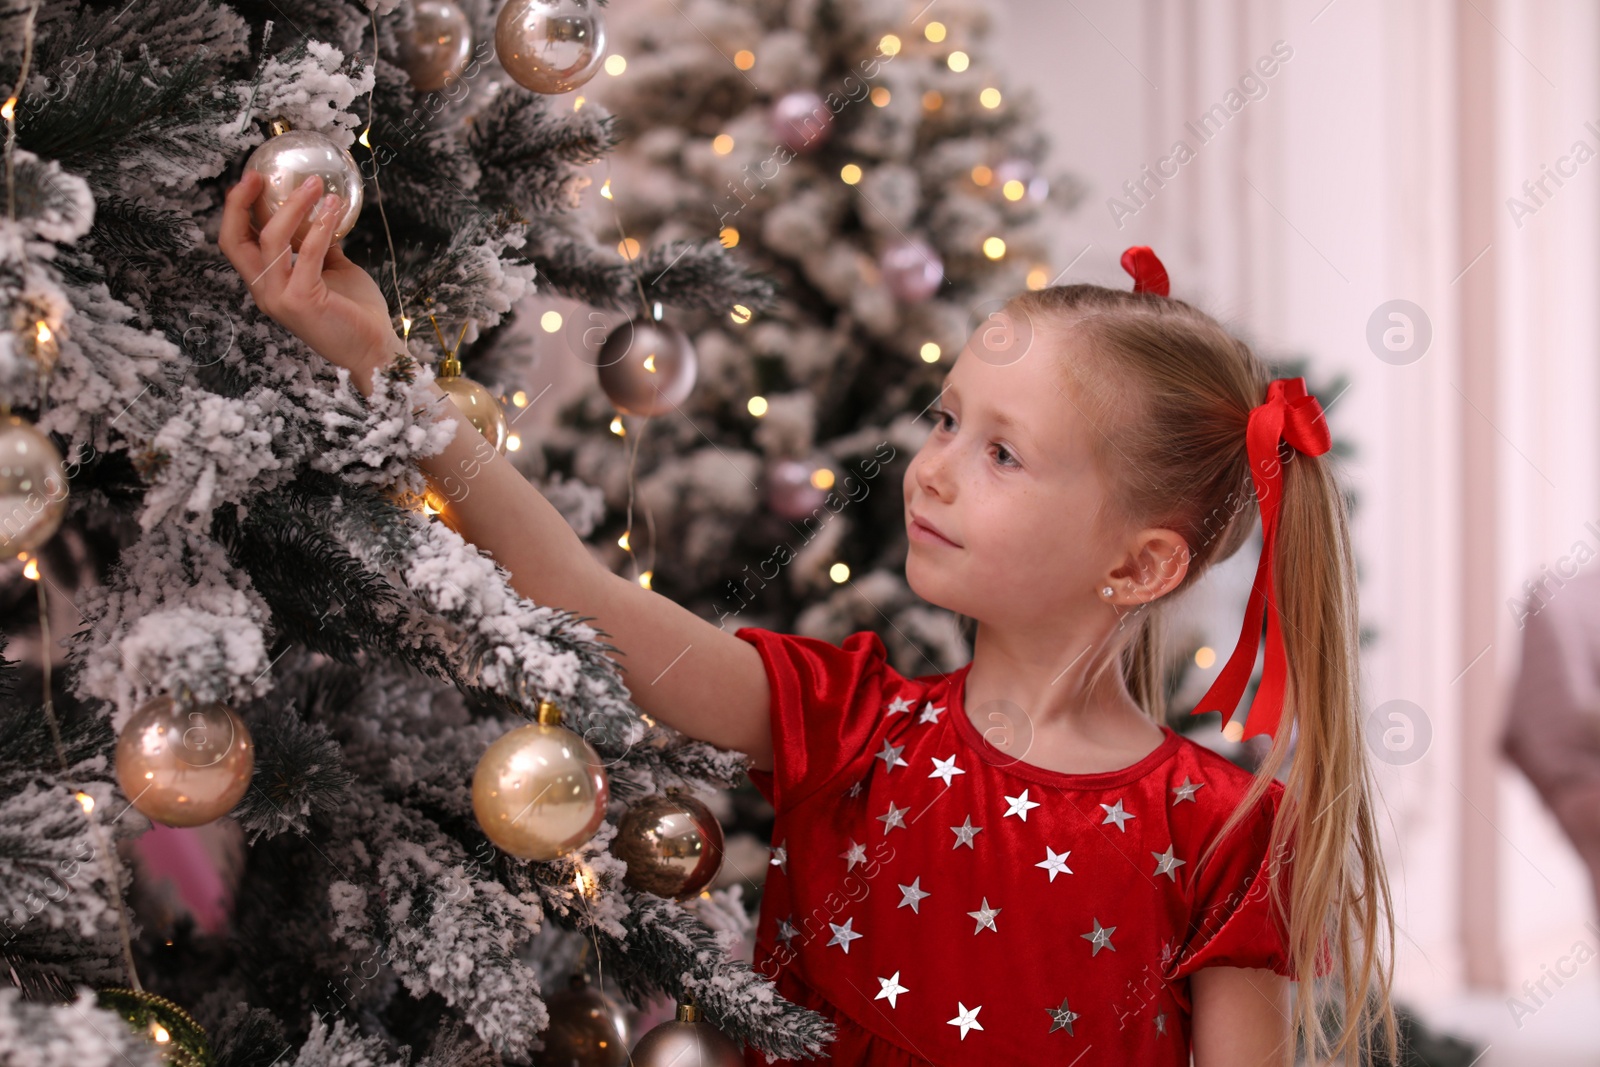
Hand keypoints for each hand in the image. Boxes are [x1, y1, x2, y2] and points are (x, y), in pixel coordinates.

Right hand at [219, 170, 402, 387]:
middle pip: (233, 240)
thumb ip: (317, 245)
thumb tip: (319, 212)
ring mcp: (280, 298)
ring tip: (315, 184)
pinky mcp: (301, 301)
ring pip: (270, 239)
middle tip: (261, 174)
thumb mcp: (331, 270)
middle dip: (240, 202)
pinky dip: (320, 225)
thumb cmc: (356, 313)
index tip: (252, 179)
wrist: (375, 350)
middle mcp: (265, 292)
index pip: (236, 243)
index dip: (236, 209)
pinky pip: (306, 252)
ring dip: (292, 205)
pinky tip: (334, 208)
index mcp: (268, 284)